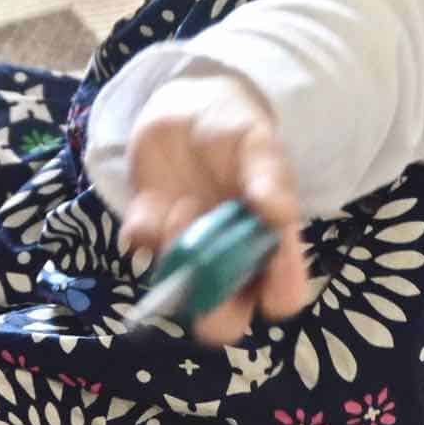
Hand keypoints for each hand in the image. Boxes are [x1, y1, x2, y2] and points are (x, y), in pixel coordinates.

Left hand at [122, 72, 310, 345]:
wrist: (188, 104)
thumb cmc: (235, 130)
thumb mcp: (258, 145)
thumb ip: (270, 177)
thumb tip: (280, 214)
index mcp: (270, 244)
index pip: (283, 295)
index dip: (278, 295)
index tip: (271, 277)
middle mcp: (229, 260)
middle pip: (226, 320)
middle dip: (214, 308)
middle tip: (208, 262)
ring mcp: (186, 252)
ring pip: (180, 290)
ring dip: (178, 254)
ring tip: (184, 205)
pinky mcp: (148, 231)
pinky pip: (141, 248)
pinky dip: (145, 229)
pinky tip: (156, 201)